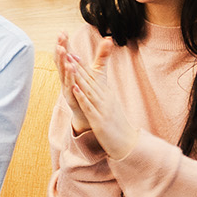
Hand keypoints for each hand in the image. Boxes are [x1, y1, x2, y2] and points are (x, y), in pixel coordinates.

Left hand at [57, 31, 138, 155]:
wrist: (128, 143)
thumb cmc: (118, 126)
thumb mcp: (111, 107)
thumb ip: (104, 97)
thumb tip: (99, 89)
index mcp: (107, 95)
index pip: (93, 77)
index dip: (83, 66)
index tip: (73, 54)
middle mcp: (105, 99)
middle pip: (90, 80)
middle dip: (78, 66)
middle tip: (68, 52)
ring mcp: (103, 109)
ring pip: (88, 89)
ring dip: (78, 77)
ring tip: (69, 65)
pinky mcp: (99, 121)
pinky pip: (89, 107)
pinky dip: (82, 97)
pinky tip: (74, 88)